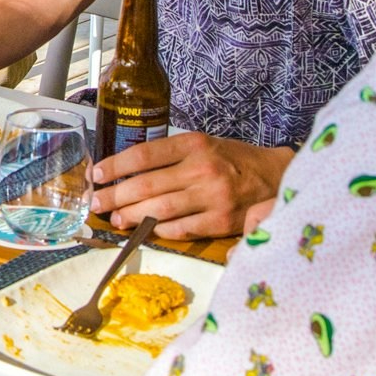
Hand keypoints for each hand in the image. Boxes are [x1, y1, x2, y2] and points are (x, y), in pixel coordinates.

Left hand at [89, 132, 292, 240]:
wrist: (278, 176)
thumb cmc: (234, 159)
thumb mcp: (205, 144)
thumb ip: (172, 156)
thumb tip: (130, 171)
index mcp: (194, 144)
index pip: (144, 155)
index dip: (116, 166)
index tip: (97, 174)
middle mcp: (202, 169)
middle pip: (146, 184)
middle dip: (115, 195)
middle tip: (97, 203)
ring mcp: (212, 197)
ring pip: (160, 209)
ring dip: (132, 216)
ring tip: (115, 219)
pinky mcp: (221, 222)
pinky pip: (182, 229)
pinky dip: (161, 230)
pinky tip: (146, 230)